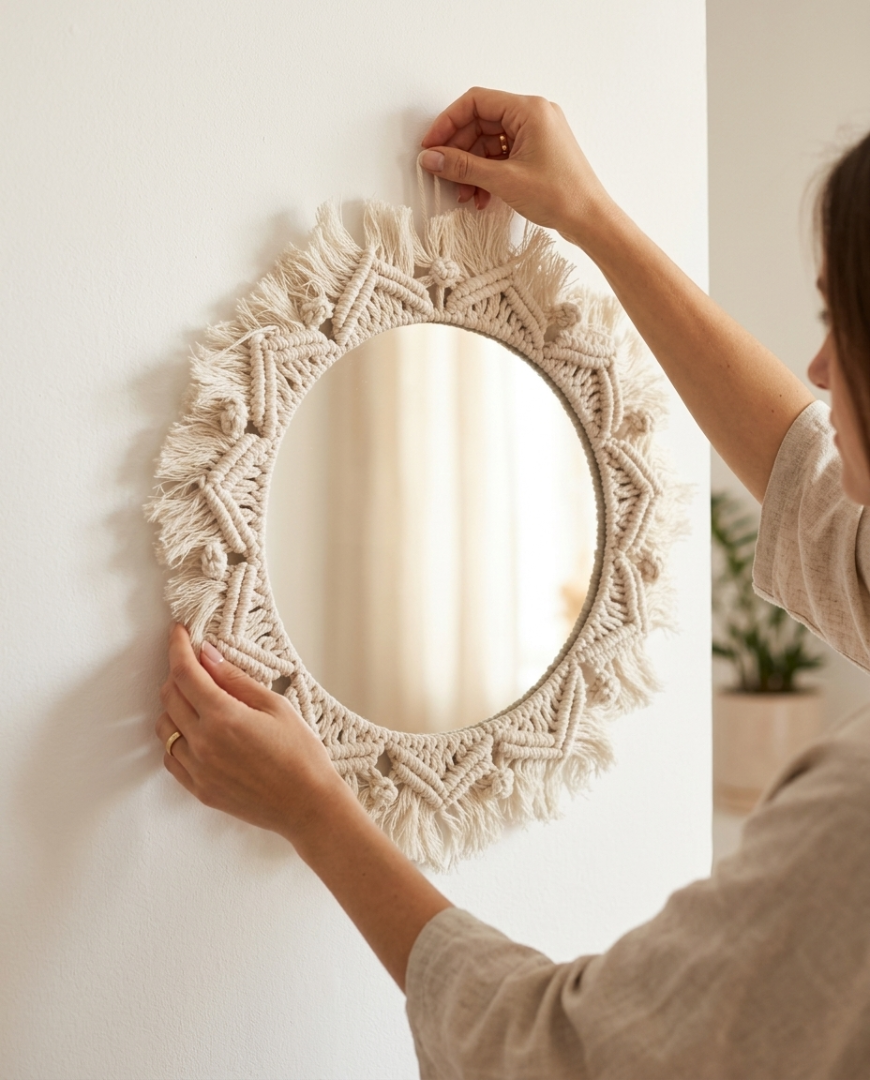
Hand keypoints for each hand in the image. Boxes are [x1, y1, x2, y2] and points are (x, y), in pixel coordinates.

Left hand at [156, 625, 344, 845]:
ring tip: (199, 700)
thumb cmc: (301, 754)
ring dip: (174, 706)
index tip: (178, 633)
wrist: (308, 805)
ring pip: (165, 727)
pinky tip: (197, 732)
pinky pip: (171, 757)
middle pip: (170, 696)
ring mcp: (198, 769)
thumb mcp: (275, 706)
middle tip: (197, 665)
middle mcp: (203, 743)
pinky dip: (176, 737)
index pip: (185, 673)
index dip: (177, 647)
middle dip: (178, 673)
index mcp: (223, 718)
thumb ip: (236, 680)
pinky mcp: (199, 789)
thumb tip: (209, 655)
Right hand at [419, 86, 612, 242]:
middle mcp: (534, 115)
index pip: (476, 102)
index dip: (448, 122)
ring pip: (490, 143)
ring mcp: (537, 134)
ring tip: (464, 194)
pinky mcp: (538, 153)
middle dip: (460, 152)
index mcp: (529, 110)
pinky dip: (488, 174)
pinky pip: (503, 156)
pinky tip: (481, 196)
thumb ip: (463, 167)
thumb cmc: (560, 195)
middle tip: (443, 174)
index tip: (431, 146)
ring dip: (473, 168)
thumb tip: (431, 158)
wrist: (590, 220)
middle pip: (481, 123)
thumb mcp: (503, 180)